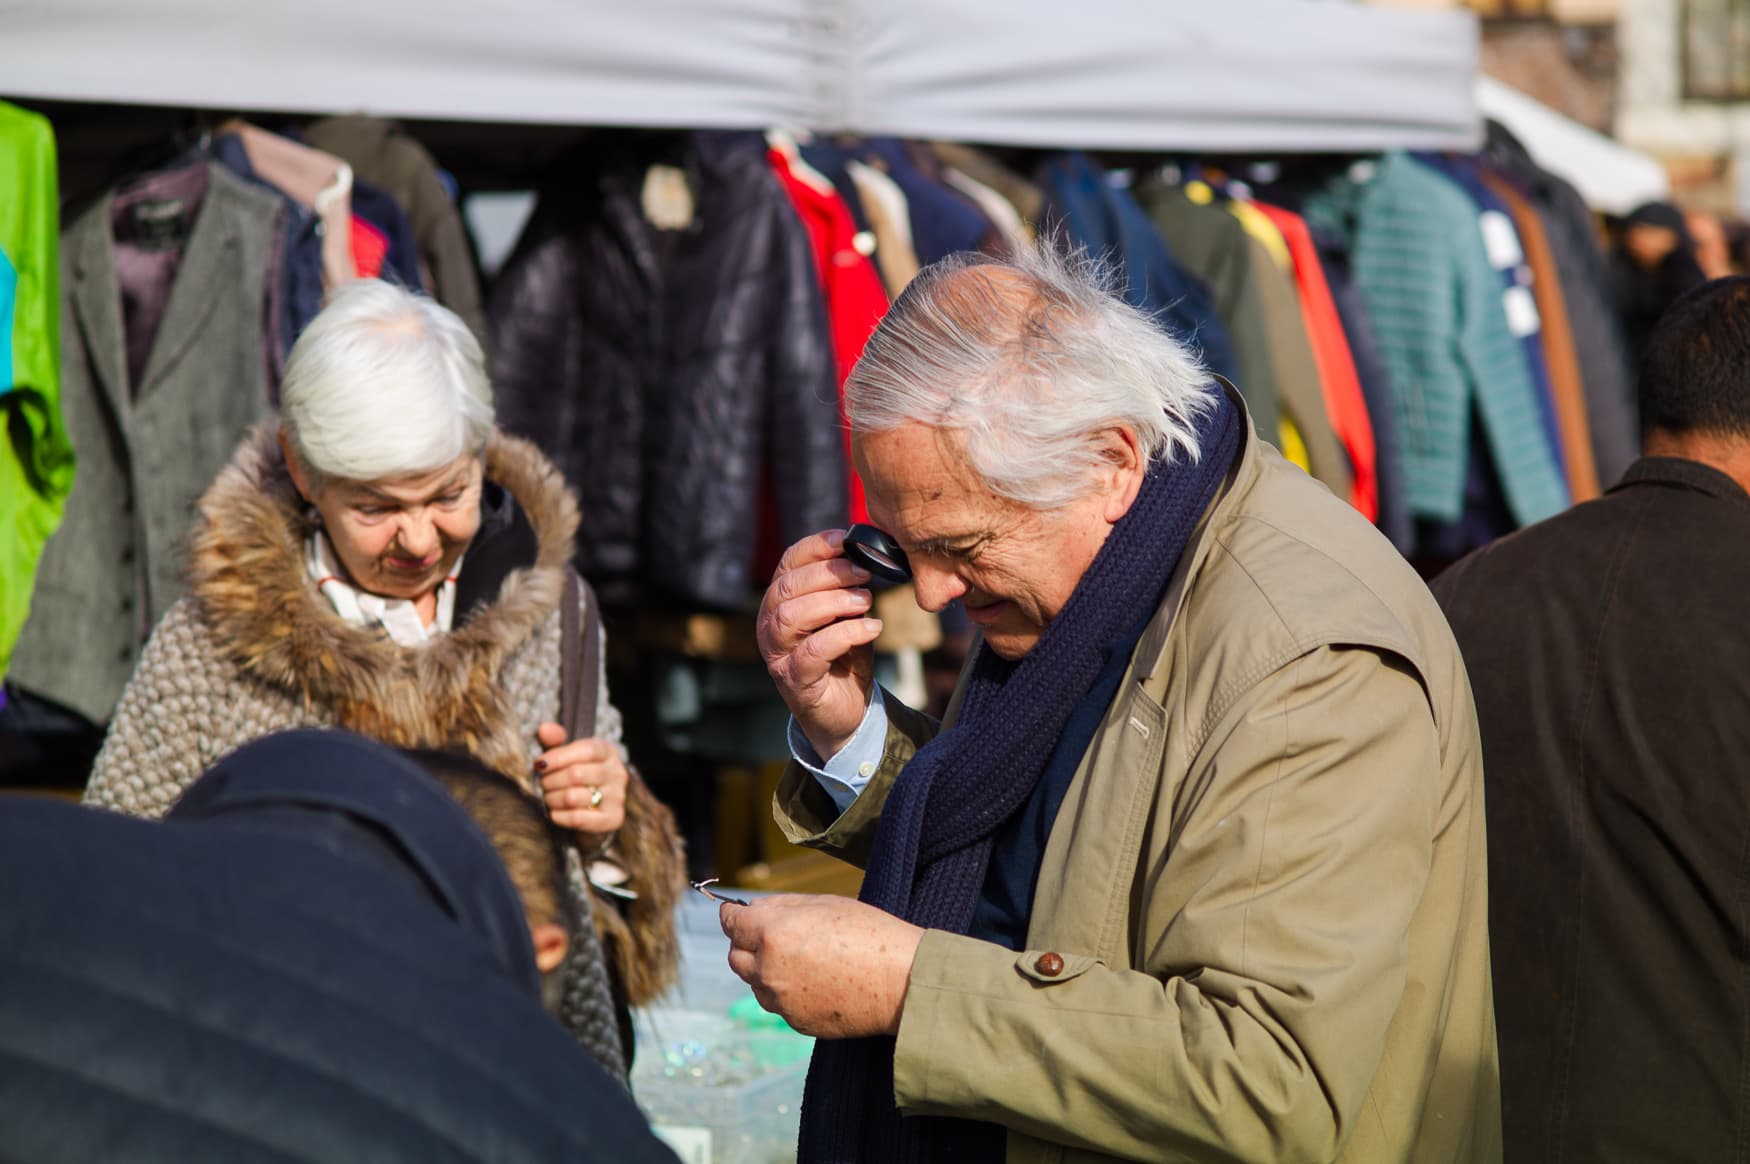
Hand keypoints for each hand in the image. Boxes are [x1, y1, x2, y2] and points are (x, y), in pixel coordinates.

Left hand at [535, 722, 626, 838]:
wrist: (595, 808)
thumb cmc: (578, 775)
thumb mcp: (569, 754)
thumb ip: (556, 739)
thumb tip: (544, 729)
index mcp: (608, 752)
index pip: (587, 750)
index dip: (559, 757)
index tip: (540, 764)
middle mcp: (618, 773)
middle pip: (576, 774)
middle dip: (551, 780)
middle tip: (541, 783)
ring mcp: (618, 797)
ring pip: (574, 797)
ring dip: (552, 798)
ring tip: (547, 797)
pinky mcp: (612, 819)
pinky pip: (578, 818)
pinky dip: (560, 816)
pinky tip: (553, 813)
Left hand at [719, 894, 922, 1038]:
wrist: (902, 982)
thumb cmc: (870, 934)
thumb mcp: (825, 903)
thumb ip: (783, 905)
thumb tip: (755, 910)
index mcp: (773, 933)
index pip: (731, 924)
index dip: (732, 916)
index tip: (735, 914)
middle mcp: (769, 970)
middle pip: (735, 958)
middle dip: (746, 944)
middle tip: (769, 936)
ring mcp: (781, 1001)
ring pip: (755, 984)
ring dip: (765, 971)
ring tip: (800, 961)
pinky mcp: (796, 1023)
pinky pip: (779, 1005)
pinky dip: (787, 993)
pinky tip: (816, 982)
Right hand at [758, 529, 881, 757]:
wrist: (847, 710)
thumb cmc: (843, 656)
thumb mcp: (846, 614)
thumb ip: (848, 587)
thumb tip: (865, 555)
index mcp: (779, 601)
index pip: (787, 564)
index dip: (815, 547)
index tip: (845, 539)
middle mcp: (769, 625)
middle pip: (788, 587)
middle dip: (829, 574)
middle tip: (864, 574)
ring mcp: (777, 654)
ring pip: (792, 616)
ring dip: (833, 602)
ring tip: (866, 601)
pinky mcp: (794, 680)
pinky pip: (814, 650)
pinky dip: (846, 634)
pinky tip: (872, 629)